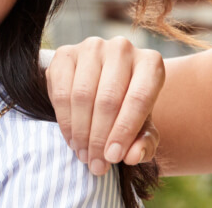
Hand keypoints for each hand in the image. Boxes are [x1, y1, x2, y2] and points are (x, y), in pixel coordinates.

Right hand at [46, 36, 163, 175]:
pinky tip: (72, 139)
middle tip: (96, 164)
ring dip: (81, 132)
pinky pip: (61, 91)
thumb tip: (133, 155)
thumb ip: (145, 144)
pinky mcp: (65, 53)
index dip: (124, 132)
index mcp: (150, 63)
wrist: (106, 87)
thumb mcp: (144, 130)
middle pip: (108, 99)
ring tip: (84, 155)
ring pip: (82, 96)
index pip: (138, 99)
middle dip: (100, 138)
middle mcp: (122, 48)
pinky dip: (65, 121)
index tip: (113, 158)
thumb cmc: (130, 111)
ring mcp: (91, 47)